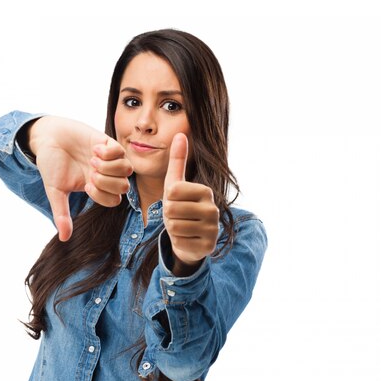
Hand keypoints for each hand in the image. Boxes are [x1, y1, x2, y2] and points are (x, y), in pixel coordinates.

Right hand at [28, 116, 132, 240]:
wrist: (47, 137)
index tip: (86, 186)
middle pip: (124, 187)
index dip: (103, 196)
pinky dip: (109, 152)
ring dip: (109, 167)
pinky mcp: (107, 141)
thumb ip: (61, 214)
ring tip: (92, 160)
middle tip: (90, 172)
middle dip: (107, 182)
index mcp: (95, 187)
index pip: (114, 200)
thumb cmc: (51, 164)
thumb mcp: (55, 192)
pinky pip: (121, 151)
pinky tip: (94, 149)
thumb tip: (64, 239)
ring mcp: (108, 158)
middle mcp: (105, 174)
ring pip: (127, 169)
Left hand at [163, 133, 218, 272]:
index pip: (173, 191)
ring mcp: (212, 229)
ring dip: (172, 229)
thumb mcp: (175, 184)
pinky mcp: (208, 246)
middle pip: (172, 209)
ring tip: (181, 227)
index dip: (168, 199)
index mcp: (206, 191)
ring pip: (174, 226)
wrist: (189, 238)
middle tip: (177, 217)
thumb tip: (180, 134)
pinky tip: (186, 239)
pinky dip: (178, 242)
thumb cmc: (180, 208)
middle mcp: (213, 209)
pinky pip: (179, 242)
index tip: (176, 203)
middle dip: (168, 215)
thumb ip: (178, 161)